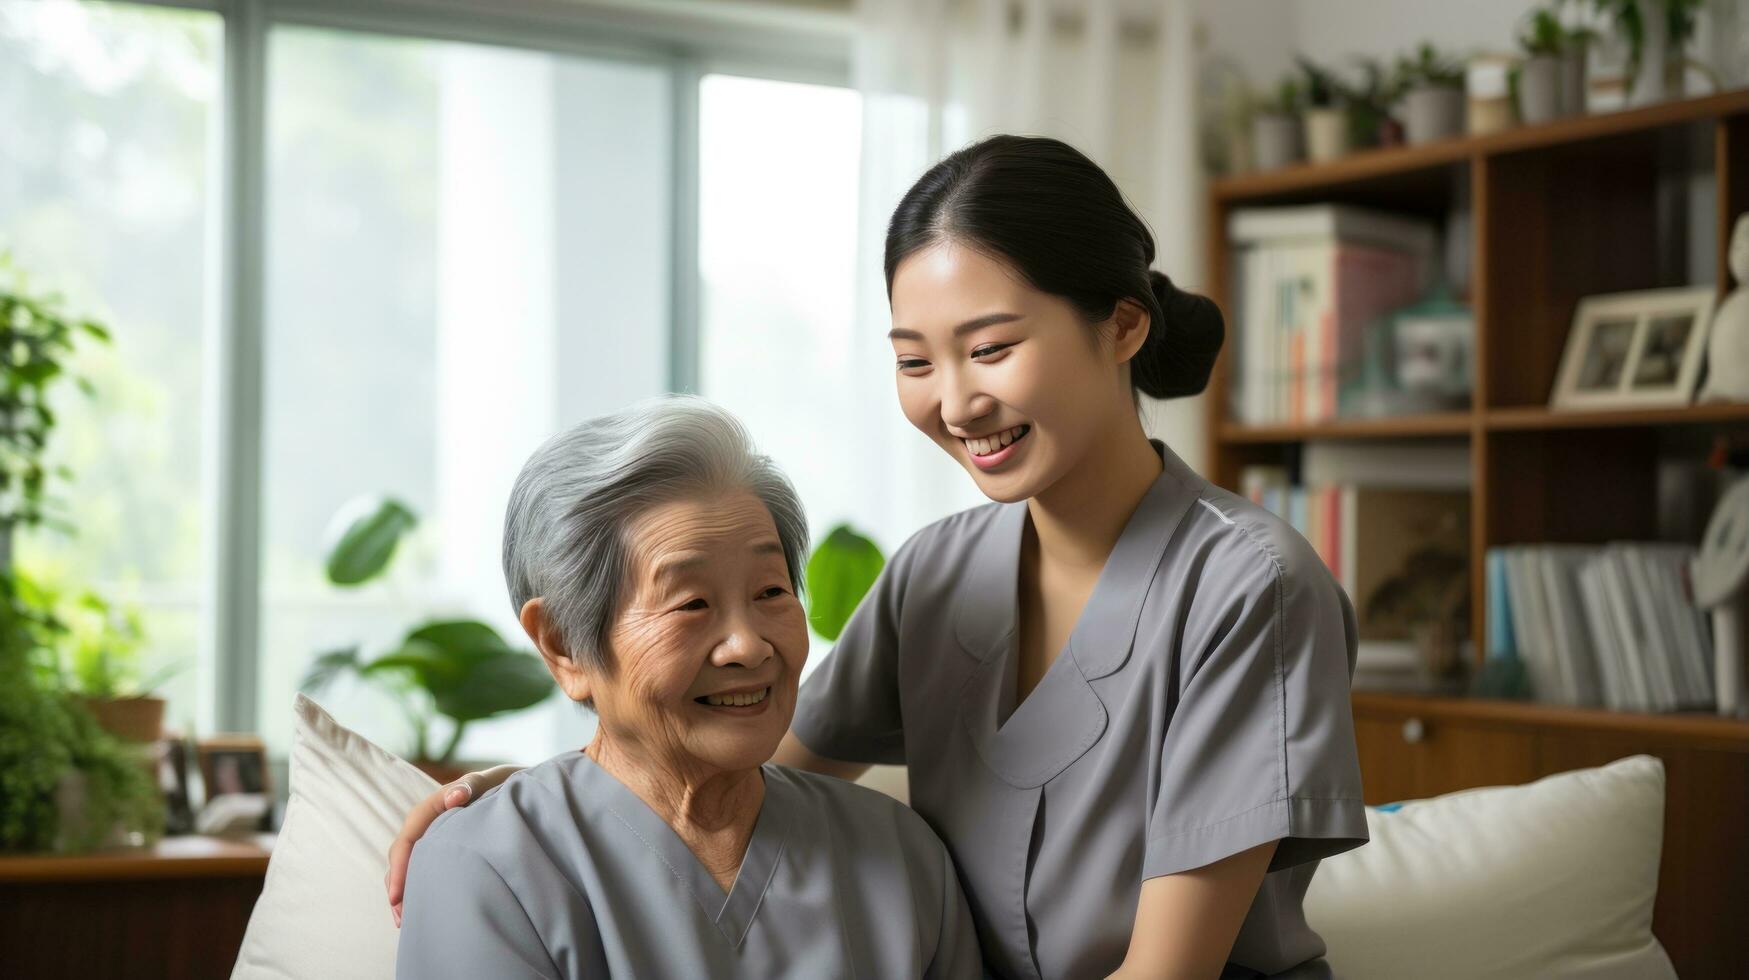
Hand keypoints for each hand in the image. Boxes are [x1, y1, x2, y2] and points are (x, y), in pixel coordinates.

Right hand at [386, 765, 521, 926]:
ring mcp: (430, 836)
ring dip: (403, 891)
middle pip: (401, 857)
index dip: (399, 868)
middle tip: (401, 917)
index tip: (397, 895)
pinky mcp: (439, 846)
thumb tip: (455, 796)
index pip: (407, 840)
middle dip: (397, 886)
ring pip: (407, 865)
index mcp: (431, 807)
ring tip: (404, 921)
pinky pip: (420, 867)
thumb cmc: (497, 785)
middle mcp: (425, 823)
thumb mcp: (485, 783)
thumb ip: (469, 786)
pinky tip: (418, 909)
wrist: (510, 787)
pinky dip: (415, 886)